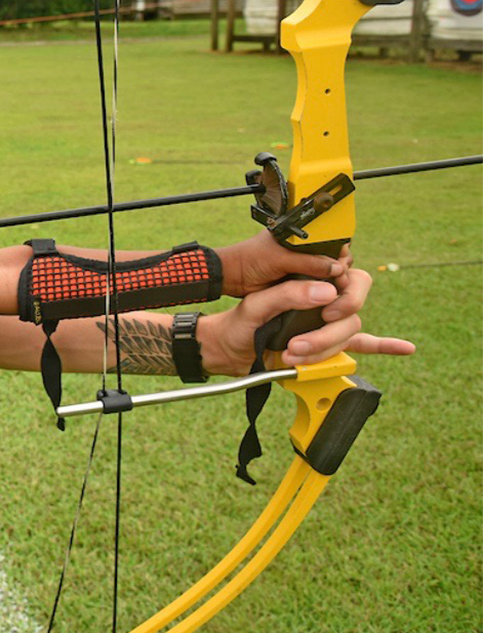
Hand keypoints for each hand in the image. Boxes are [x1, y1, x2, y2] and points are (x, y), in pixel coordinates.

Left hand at [199, 268, 413, 373]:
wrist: (228, 349)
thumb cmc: (239, 322)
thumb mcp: (257, 304)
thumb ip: (289, 294)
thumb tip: (328, 293)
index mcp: (309, 278)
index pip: (347, 277)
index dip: (344, 296)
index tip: (326, 311)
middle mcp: (323, 297)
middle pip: (352, 309)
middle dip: (328, 330)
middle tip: (299, 342)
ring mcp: (328, 320)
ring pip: (349, 332)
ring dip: (324, 348)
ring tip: (292, 355)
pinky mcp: (328, 342)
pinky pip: (363, 342)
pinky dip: (384, 345)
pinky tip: (405, 348)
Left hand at [218, 232, 346, 295]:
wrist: (232, 277)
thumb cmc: (250, 259)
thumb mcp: (280, 258)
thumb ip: (308, 262)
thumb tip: (336, 267)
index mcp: (302, 234)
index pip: (333, 241)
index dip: (340, 254)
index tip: (342, 266)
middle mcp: (306, 249)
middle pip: (335, 258)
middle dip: (339, 269)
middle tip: (338, 280)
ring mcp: (303, 265)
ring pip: (328, 273)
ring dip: (332, 281)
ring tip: (331, 288)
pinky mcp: (299, 281)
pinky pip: (317, 285)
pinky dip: (322, 289)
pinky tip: (324, 295)